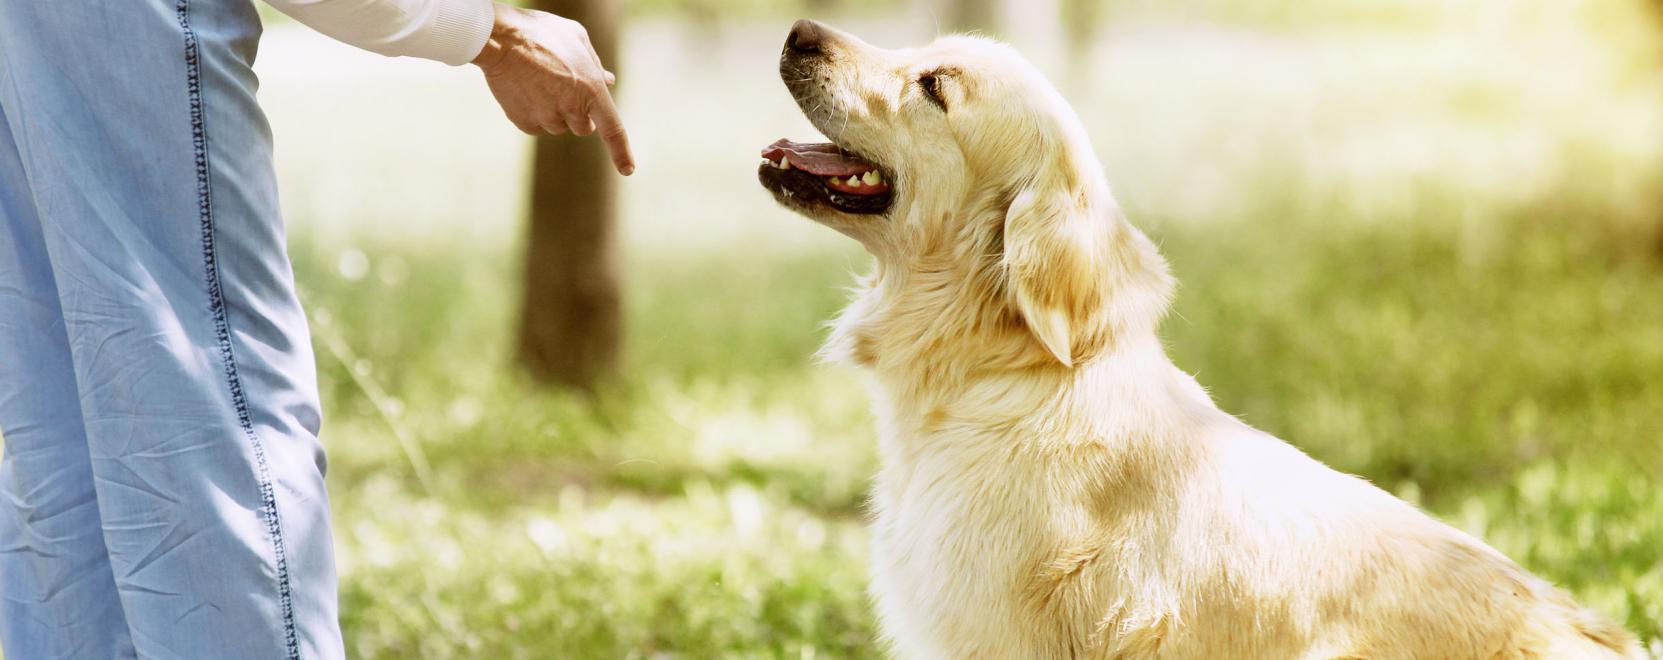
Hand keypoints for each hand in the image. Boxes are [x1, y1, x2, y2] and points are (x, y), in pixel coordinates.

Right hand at [472, 3, 633, 174]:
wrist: (500, 38)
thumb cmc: (541, 32)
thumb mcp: (576, 38)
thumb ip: (594, 63)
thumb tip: (608, 81)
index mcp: (591, 90)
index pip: (613, 130)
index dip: (621, 152)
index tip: (628, 170)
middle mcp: (571, 109)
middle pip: (583, 128)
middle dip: (578, 114)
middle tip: (564, 89)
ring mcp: (547, 118)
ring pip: (558, 127)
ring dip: (554, 112)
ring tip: (539, 82)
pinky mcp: (524, 122)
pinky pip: (536, 126)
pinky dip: (534, 113)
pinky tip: (525, 90)